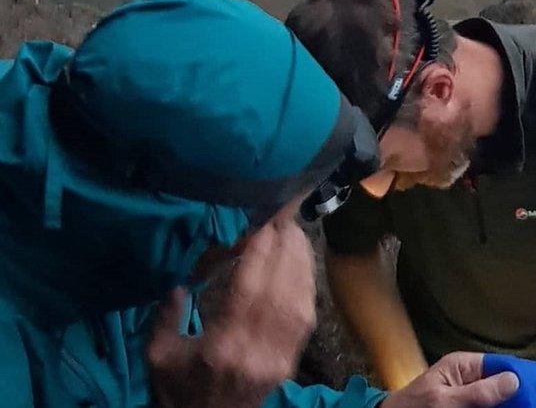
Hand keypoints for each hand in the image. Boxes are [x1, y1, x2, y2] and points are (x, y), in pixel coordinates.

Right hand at [147, 218, 316, 407]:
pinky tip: (302, 263)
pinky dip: (307, 285)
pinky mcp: (289, 364)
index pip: (247, 292)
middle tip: (284, 218)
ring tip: (295, 233)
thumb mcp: (158, 355)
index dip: (260, 254)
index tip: (263, 223)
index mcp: (220, 348)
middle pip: (278, 292)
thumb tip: (181, 280)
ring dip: (300, 263)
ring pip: (298, 303)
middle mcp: (254, 353)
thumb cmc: (178, 389)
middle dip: (285, 250)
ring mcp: (277, 360)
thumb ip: (165, 315)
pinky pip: (305, 319)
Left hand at [386, 353, 519, 407]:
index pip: (498, 366)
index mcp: (461, 366)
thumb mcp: (445, 402)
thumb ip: (478, 393)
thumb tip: (514, 379)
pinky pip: (483, 407)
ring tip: (529, 406)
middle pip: (499, 386)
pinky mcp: (463, 407)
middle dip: (514, 397)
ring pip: (494, 401)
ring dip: (506, 405)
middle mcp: (466, 380)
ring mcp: (465, 397)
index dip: (517, 376)